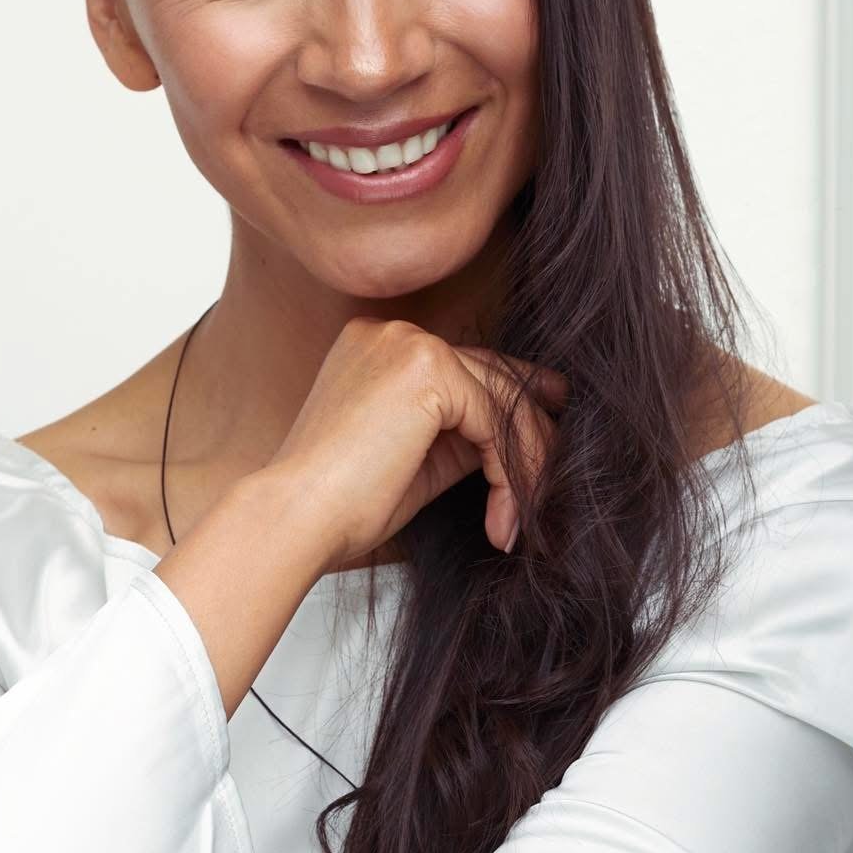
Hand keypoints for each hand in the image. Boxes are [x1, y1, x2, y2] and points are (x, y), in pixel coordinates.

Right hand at [265, 317, 569, 569]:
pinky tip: (505, 519)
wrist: (296, 519)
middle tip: (555, 481)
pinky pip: (497, 420)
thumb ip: (459, 432)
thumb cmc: (339, 505)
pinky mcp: (428, 370)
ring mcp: (410, 344)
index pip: (465, 366)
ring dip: (526, 465)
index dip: (513, 398)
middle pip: (492, 378)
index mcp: (377, 345)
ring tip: (523, 520)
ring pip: (503, 401)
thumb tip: (513, 431)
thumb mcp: (415, 458)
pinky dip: (513, 472)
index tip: (549, 424)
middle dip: (531, 434)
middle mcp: (393, 332)